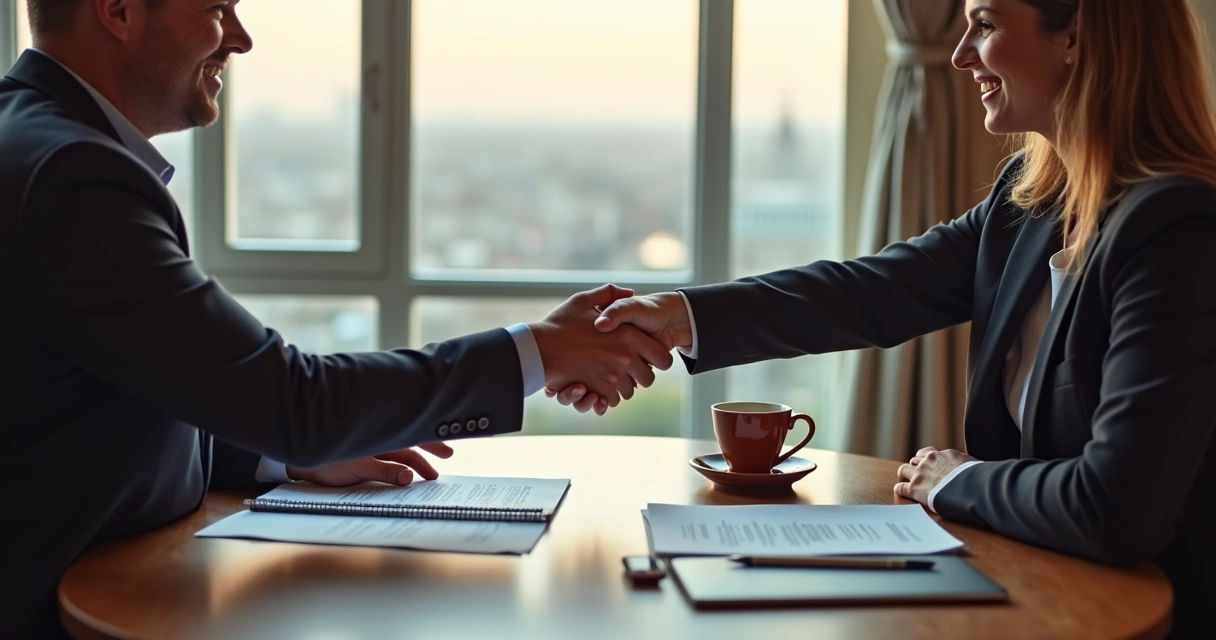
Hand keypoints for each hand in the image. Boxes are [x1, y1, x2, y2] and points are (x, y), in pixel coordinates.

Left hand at [286, 442, 454, 486]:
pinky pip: (387, 458)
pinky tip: (407, 472)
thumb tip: (409, 476)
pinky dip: (400, 464)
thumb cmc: (323, 461)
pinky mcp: (361, 455)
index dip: (431, 440)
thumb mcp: (356, 469)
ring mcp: (369, 446)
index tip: (448, 446)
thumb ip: (384, 472)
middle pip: (409, 440)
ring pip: (400, 450)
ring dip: (415, 460)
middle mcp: (376, 438)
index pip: (412, 437)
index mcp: (378, 436)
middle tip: (448, 453)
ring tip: (430, 471)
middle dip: (429, 446)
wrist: (294, 461)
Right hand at [529, 284, 673, 409]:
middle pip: (649, 379)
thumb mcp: (582, 301)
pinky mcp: (598, 390)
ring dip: (622, 387)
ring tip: (610, 377)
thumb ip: (609, 294)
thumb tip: (629, 291)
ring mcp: (612, 376)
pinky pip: (612, 400)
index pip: (662, 359)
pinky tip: (598, 386)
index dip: (658, 360)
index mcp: (628, 336)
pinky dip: (607, 397)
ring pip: (630, 391)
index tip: (648, 358)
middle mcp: (624, 358)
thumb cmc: (559, 324)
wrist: (539, 347)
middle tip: (629, 371)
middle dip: (640, 377)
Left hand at [893, 446, 977, 504]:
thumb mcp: (974, 465)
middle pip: (915, 460)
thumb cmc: (978, 478)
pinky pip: (900, 487)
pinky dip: (900, 489)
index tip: (930, 465)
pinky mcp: (914, 488)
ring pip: (903, 469)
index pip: (930, 453)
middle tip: (918, 474)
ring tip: (906, 481)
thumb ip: (966, 466)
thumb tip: (975, 471)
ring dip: (904, 475)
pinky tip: (901, 492)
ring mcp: (920, 474)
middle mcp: (930, 460)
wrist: (971, 487)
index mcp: (944, 455)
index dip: (928, 460)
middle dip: (916, 467)